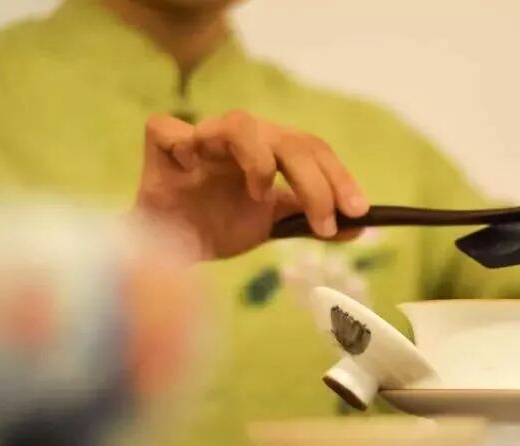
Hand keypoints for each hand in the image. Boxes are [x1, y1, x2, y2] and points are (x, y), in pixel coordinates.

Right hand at [134, 110, 368, 258]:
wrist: (170, 248)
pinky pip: (168, 129)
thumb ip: (309, 221)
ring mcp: (201, 138)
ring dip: (260, 161)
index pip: (314, 150)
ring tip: (261, 196)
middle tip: (324, 223)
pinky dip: (183, 144)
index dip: (339, 178)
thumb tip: (358, 228)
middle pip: (289, 141)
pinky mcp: (160, 145)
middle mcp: (241, 138)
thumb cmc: (219, 225)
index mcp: (270, 150)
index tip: (359, 212)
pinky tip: (192, 171)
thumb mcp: (271, 224)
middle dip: (315, 183)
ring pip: (239, 123)